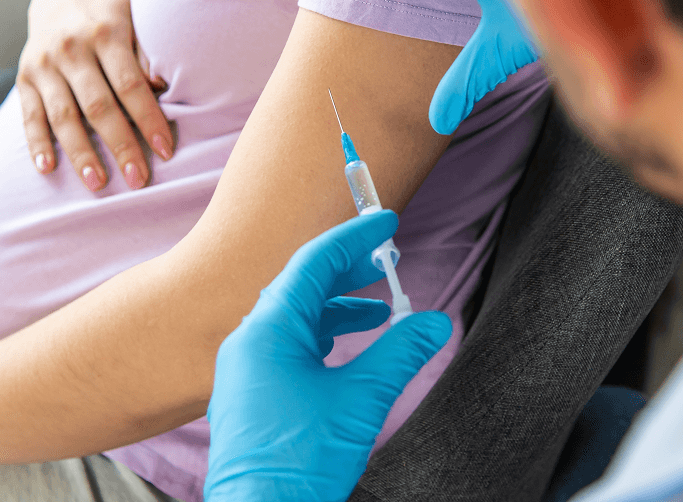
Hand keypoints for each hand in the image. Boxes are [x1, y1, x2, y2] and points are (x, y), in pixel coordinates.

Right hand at [18, 0, 173, 191]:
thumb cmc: (114, 16)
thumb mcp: (136, 20)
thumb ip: (147, 53)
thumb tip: (162, 85)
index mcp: (106, 34)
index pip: (130, 84)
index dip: (149, 119)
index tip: (166, 151)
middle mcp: (72, 49)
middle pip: (98, 106)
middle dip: (120, 146)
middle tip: (138, 179)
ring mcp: (44, 64)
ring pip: (63, 115)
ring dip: (80, 152)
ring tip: (97, 183)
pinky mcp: (24, 77)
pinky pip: (30, 115)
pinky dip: (36, 143)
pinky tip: (48, 168)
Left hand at [205, 211, 451, 501]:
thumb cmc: (301, 460)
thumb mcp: (361, 399)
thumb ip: (400, 352)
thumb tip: (436, 322)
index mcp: (267, 331)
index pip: (313, 263)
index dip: (353, 238)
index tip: (385, 221)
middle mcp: (249, 342)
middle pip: (301, 286)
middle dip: (347, 270)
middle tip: (386, 259)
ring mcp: (246, 369)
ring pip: (295, 318)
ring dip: (337, 307)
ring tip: (379, 309)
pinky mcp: (251, 393)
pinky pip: (287, 346)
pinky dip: (321, 337)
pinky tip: (348, 347)